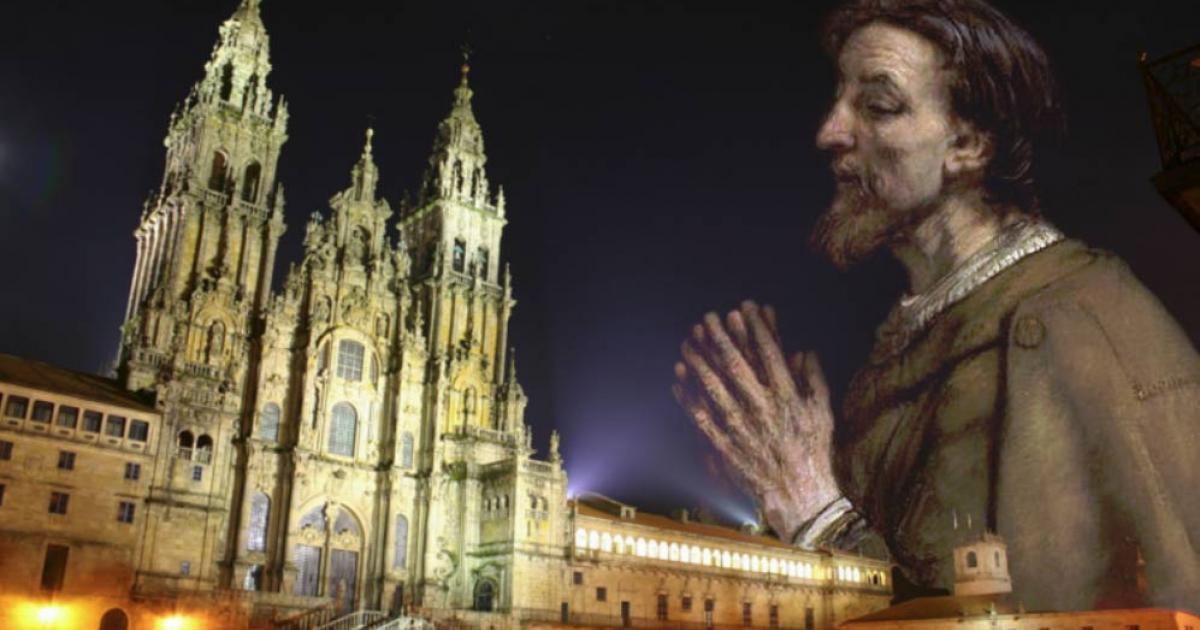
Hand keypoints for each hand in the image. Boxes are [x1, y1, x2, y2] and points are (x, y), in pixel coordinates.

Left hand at [673, 300, 839, 541]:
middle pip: (735, 365)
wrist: (799, 494)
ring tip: (686, 342)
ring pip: (713, 387)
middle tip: (707, 318)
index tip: (745, 307)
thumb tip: (803, 350)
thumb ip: (814, 379)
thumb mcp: (823, 412)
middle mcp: (761, 408)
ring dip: (697, 362)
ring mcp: (740, 427)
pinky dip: (687, 397)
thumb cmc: (814, 451)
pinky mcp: (725, 445)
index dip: (755, 327)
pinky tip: (677, 380)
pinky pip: (702, 417)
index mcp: (787, 396)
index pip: (769, 353)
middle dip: (719, 338)